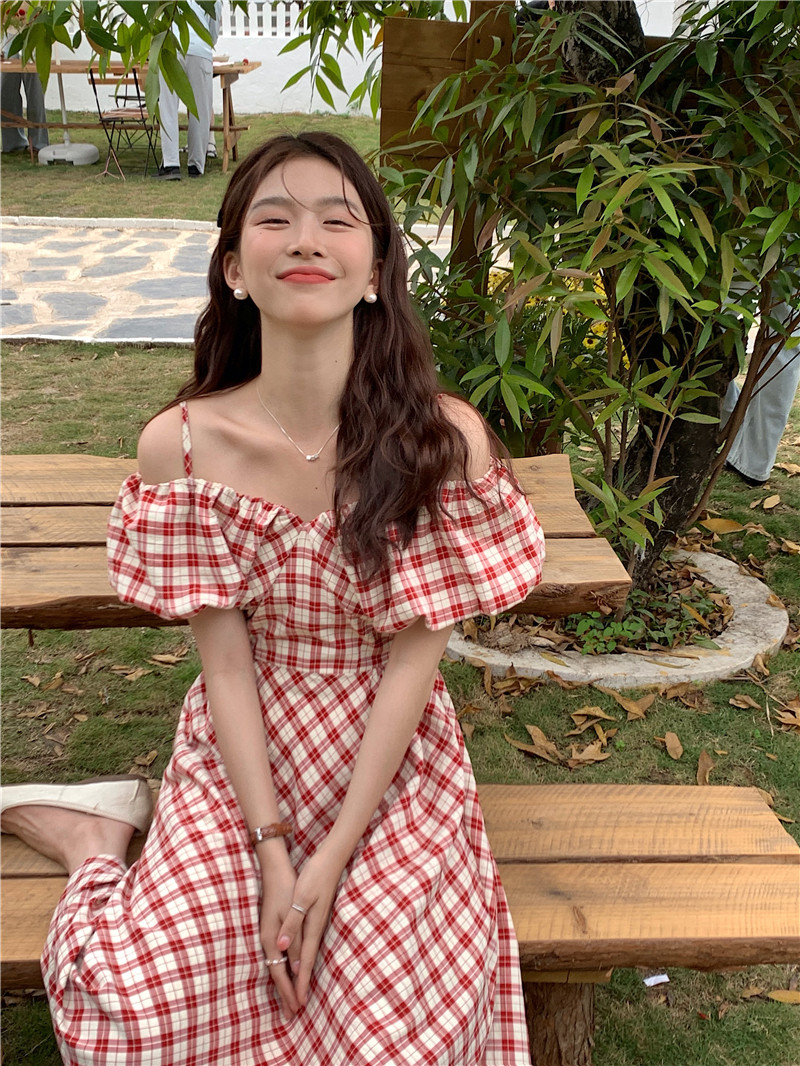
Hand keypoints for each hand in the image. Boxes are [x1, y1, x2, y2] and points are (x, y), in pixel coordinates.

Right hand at [260, 859, 300, 1020]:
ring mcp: (268, 935)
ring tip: (289, 1002)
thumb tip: (293, 965)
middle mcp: (268, 941)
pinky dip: (281, 971)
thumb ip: (294, 939)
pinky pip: (276, 957)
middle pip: (276, 974)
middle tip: (291, 1016)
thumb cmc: (286, 889)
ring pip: (276, 967)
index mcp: (272, 939)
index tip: (298, 1008)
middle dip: (285, 995)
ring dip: (283, 985)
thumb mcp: (293, 913)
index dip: (290, 991)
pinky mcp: (271, 930)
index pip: (282, 973)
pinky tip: (285, 974)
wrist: (275, 869)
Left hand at [276, 851, 342, 1006]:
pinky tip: (300, 962)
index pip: (303, 961)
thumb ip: (292, 924)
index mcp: (311, 927)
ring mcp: (317, 923)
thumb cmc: (315, 876)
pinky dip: (303, 959)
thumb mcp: (301, 898)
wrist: (331, 859)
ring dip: (302, 975)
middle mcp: (316, 929)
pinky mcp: (316, 917)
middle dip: (301, 986)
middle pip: (306, 963)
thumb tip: (282, 948)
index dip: (299, 983)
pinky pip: (308, 945)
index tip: (297, 1004)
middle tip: (296, 1009)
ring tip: (298, 994)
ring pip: (307, 955)